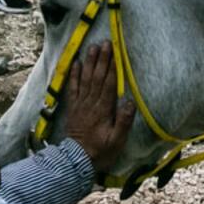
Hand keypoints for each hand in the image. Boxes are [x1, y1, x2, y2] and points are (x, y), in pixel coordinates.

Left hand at [60, 40, 134, 173]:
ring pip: (85, 79)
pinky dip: (74, 75)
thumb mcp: (117, 140)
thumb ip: (123, 121)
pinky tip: (76, 63)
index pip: (108, 84)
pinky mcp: (73, 108)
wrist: (76, 161)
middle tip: (105, 43)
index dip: (112, 67)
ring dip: (89, 62)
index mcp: (103, 109)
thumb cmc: (100, 151)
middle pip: (97, 77)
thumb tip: (130, 102)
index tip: (115, 52)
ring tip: (92, 47)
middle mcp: (91, 103)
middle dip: (102, 59)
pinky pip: (73, 88)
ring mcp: (80, 104)